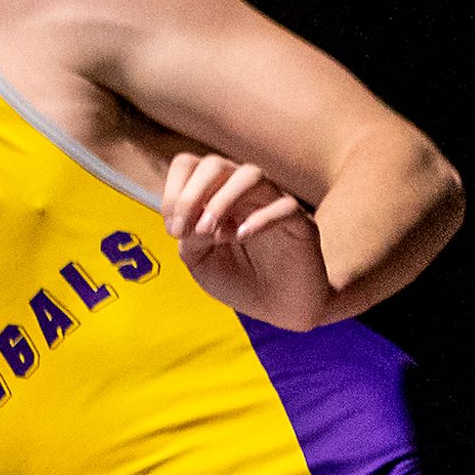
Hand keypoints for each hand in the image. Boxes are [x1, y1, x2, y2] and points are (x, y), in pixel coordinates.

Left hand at [161, 149, 332, 329]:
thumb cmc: (239, 281)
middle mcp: (245, 192)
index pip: (190, 166)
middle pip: (215, 164)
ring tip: (208, 232)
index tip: (172, 230)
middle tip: (184, 231)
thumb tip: (192, 219)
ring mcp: (274, 203)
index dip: (174, 191)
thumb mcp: (200, 262)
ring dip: (222, 200)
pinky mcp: (302, 223)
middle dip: (192, 195)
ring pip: (251, 175)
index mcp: (216, 194)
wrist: (278, 310)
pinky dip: (259, 219)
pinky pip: (283, 207)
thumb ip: (189, 237)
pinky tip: (241, 237)